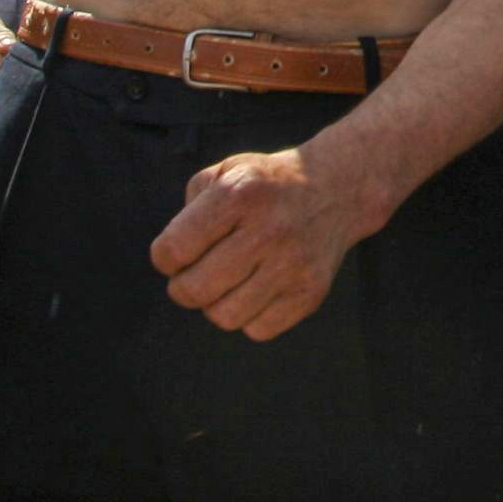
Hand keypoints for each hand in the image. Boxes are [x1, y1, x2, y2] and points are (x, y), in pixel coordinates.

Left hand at [150, 141, 379, 340]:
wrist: (338, 189)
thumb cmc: (267, 185)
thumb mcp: (226, 171)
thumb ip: (190, 207)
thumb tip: (174, 258)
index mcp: (239, 193)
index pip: (174, 250)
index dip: (164, 257)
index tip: (176, 252)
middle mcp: (268, 230)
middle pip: (194, 290)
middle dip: (183, 286)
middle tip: (194, 273)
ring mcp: (293, 265)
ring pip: (224, 317)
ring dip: (216, 303)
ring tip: (227, 281)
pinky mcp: (311, 293)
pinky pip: (258, 330)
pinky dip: (249, 316)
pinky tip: (257, 289)